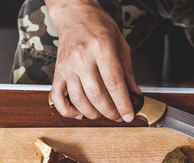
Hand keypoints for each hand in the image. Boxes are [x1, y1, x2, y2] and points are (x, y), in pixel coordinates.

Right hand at [47, 0, 139, 121]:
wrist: (75, 14)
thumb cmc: (99, 27)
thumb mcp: (121, 45)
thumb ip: (128, 72)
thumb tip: (136, 95)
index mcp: (102, 48)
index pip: (114, 84)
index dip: (123, 104)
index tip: (129, 115)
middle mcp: (82, 57)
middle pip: (96, 95)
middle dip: (110, 112)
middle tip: (118, 116)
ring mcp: (68, 66)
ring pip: (78, 100)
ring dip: (93, 114)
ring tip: (103, 114)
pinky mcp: (58, 72)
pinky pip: (57, 97)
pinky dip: (67, 111)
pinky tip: (79, 113)